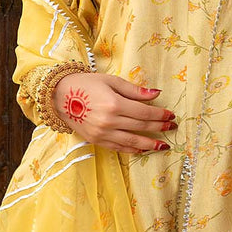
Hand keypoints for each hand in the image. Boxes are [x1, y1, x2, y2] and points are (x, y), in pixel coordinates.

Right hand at [52, 72, 175, 152]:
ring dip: (150, 144)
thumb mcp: (111, 81)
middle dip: (159, 127)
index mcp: (114, 104)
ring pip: (132, 142)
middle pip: (141, 127)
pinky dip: (133, 150)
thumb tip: (156, 94)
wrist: (59, 96)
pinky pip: (119, 148)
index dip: (160, 115)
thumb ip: (134, 90)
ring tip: (163, 145)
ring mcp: (102, 134)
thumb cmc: (86, 84)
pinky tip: (143, 149)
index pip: (144, 113)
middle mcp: (110, 121)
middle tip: (172, 127)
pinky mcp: (96, 141)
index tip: (171, 115)